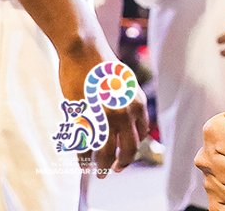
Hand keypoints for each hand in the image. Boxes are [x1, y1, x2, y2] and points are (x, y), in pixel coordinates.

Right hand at [58, 40, 148, 172]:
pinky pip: (86, 145)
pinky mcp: (84, 118)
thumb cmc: (104, 67)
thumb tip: (131, 123)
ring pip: (106, 153)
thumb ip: (130, 104)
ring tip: (100, 173)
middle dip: (123, 163)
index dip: (134, 147)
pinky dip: (84, 158)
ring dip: (103, 166)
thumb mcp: (127, 85)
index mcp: (137, 104)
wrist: (84, 52)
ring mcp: (104, 117)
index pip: (141, 135)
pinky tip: (82, 162)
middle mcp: (124, 113)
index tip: (125, 153)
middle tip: (115, 170)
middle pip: (129, 149)